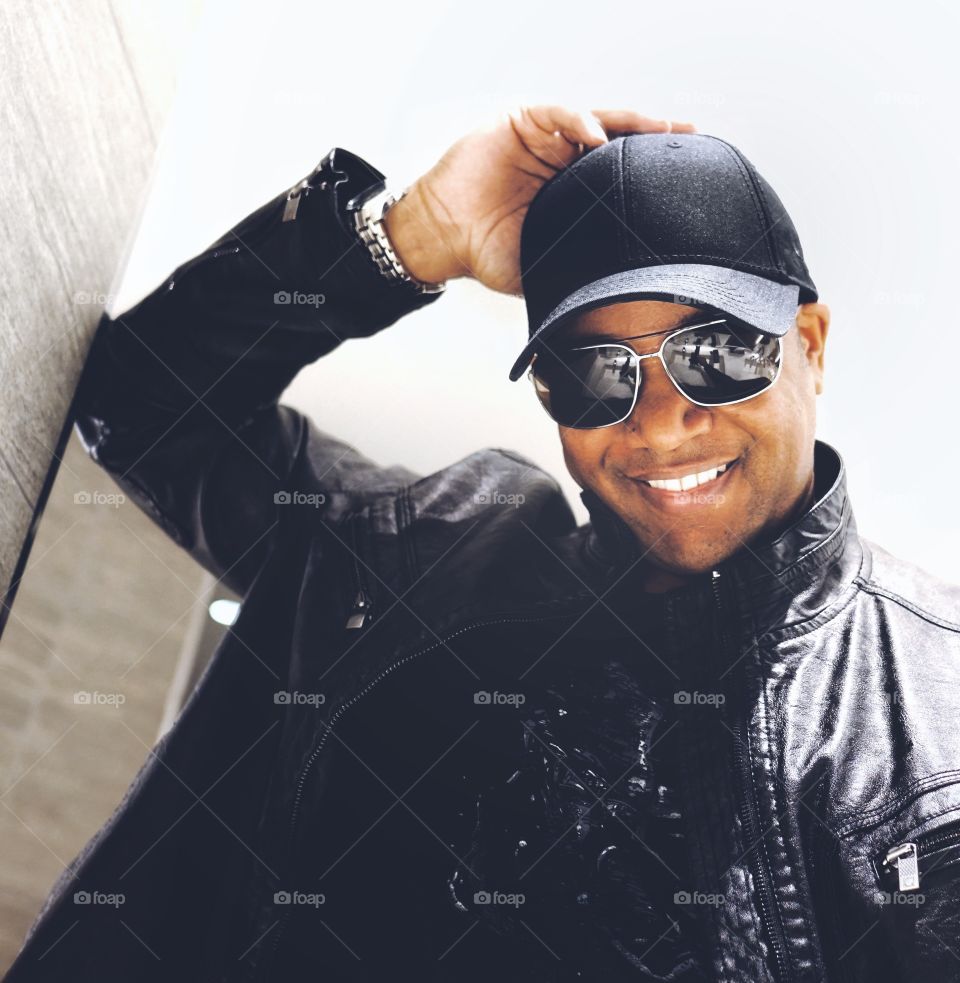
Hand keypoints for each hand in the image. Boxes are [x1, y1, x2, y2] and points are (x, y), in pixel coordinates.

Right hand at [382, 105, 695, 295]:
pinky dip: (577, 120)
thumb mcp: (543, 266)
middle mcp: (562, 160)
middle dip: (653, 135)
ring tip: (657, 127)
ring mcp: (542, 139)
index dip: (650, 170)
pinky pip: (555, 114)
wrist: (445, 242)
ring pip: (593, 120)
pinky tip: (596, 135)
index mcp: (572, 190)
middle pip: (617, 139)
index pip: (620, 171)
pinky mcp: (519, 124)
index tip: (686, 175)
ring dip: (627, 121)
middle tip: (688, 136)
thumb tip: (615, 304)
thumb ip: (575, 273)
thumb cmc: (488, 253)